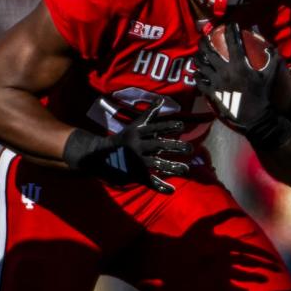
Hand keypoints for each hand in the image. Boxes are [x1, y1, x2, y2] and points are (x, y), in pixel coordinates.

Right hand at [63, 100, 193, 193]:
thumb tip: (161, 99)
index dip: (167, 126)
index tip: (181, 126)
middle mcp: (136, 146)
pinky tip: (172, 190)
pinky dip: (160, 186)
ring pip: (155, 163)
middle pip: (158, 145)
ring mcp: (135, 161)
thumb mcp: (134, 126)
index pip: (154, 128)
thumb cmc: (122, 139)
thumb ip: (149, 114)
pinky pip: (149, 181)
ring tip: (186, 169)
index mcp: (136, 133)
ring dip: (171, 167)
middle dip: (174, 146)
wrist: (99, 156)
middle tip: (190, 148)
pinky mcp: (134, 174)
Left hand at [193, 23, 279, 130]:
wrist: (255, 116)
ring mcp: (216, 82)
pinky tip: (197, 73)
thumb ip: (272, 59)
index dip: (231, 30)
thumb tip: (271, 46)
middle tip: (204, 37)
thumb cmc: (263, 95)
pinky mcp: (212, 93)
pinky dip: (197, 76)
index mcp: (239, 65)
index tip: (230, 24)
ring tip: (197, 54)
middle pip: (209, 51)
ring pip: (201, 65)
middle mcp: (225, 71)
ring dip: (198, 57)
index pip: (232, 42)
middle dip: (205, 41)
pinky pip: (199, 82)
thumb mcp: (270, 75)